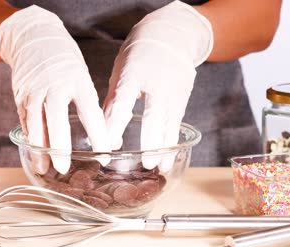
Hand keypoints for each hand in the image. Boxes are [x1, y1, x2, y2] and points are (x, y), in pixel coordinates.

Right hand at [0, 6, 109, 173]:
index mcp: (78, 79)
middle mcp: (54, 85)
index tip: (104, 155)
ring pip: (36, 123)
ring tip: (44, 168)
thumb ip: (89, 104)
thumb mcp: (82, 75)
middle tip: (64, 167)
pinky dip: (30, 140)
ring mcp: (35, 90)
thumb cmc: (64, 60)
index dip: (97, 135)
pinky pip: (26, 121)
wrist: (32, 35)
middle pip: (56, 119)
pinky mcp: (21, 95)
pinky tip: (35, 155)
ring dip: (39, 148)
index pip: (89, 111)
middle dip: (60, 146)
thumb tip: (106, 137)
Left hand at [103, 1, 212, 171]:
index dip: (114, 128)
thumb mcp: (120, 71)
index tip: (107, 148)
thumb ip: (114, 100)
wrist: (171, 35)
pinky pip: (177, 122)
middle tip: (145, 163)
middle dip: (150, 141)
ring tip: (160, 168)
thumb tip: (106, 132)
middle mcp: (156, 83)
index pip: (122, 104)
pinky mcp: (183, 96)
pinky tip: (168, 156)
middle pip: (153, 116)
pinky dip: (173, 141)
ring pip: (170, 123)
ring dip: (165, 147)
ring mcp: (173, 90)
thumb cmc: (137, 55)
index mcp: (132, 75)